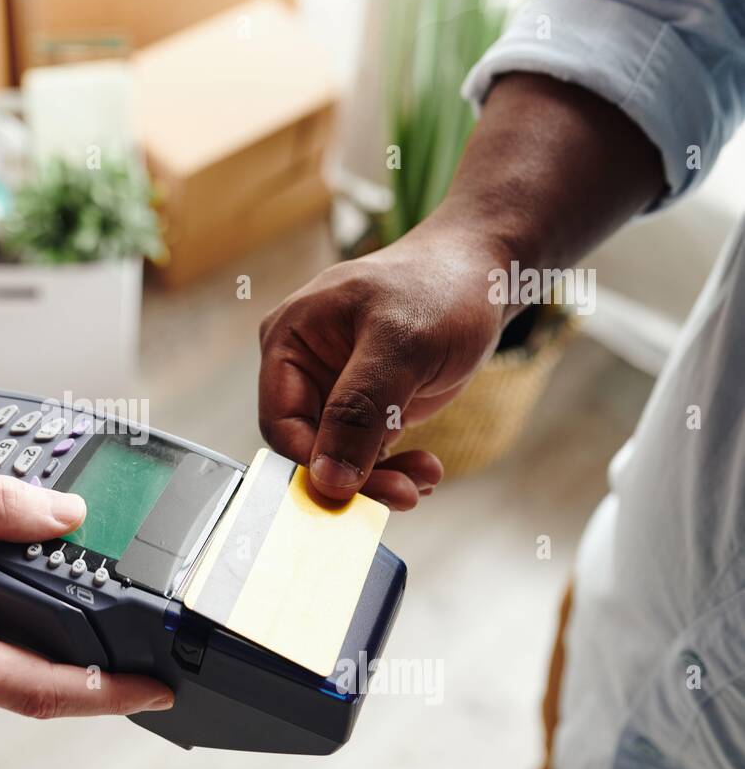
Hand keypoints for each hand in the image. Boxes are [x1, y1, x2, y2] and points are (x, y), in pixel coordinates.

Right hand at [258, 227, 505, 509]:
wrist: (485, 273)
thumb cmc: (440, 287)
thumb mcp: (400, 344)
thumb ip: (359, 410)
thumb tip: (328, 478)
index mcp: (288, 340)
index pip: (281, 424)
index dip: (313, 463)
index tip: (355, 492)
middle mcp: (302, 367)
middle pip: (309, 447)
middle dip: (355, 476)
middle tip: (403, 495)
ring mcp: (334, 388)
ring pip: (338, 457)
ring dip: (380, 478)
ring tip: (423, 479)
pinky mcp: (365, 405)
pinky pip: (365, 453)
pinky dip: (394, 467)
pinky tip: (424, 470)